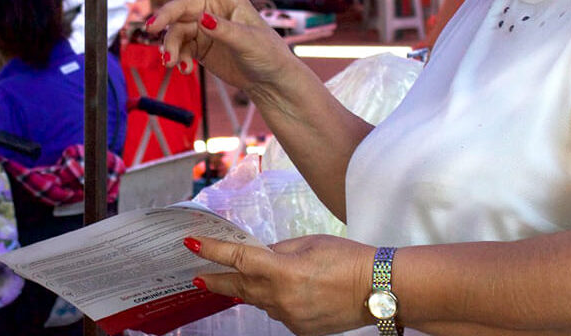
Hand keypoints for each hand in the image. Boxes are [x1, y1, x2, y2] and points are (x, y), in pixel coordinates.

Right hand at [147, 0, 295, 92]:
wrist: (269, 81)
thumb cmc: (267, 54)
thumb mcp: (249, 41)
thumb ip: (225, 30)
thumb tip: (203, 20)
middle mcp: (213, 10)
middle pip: (181, 6)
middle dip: (165, 16)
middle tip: (152, 29)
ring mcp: (205, 28)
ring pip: (176, 30)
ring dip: (170, 45)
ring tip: (170, 62)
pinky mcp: (200, 47)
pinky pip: (179, 47)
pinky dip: (177, 57)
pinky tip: (183, 69)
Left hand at [189, 235, 375, 335]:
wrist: (378, 289)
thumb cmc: (347, 259)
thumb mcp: (308, 243)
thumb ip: (277, 249)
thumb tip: (259, 254)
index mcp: (281, 270)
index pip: (237, 258)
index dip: (212, 251)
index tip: (193, 245)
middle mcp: (280, 297)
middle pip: (239, 286)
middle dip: (217, 281)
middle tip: (198, 278)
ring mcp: (289, 317)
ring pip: (258, 301)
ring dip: (247, 289)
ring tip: (234, 281)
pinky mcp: (299, 328)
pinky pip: (277, 312)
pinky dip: (273, 300)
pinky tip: (282, 291)